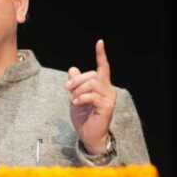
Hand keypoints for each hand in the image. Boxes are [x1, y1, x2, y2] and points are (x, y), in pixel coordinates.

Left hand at [66, 39, 116, 154]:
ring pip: (91, 83)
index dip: (101, 54)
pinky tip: (75, 103)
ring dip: (78, 90)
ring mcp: (109, 97)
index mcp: (102, 85)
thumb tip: (73, 69)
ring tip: (73, 99)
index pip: (103, 67)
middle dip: (76, 80)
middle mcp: (108, 89)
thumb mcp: (75, 97)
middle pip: (92, 74)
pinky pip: (91, 96)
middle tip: (67, 89)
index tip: (100, 42)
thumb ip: (75, 84)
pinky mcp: (107, 106)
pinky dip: (80, 98)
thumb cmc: (83, 117)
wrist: (88, 135)